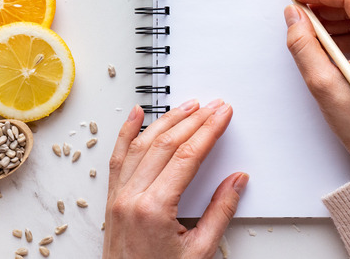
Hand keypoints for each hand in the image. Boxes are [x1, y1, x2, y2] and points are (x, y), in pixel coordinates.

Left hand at [103, 100, 248, 258]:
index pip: (187, 156)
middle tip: (214, 106)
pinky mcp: (112, 200)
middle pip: (166, 144)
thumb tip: (237, 180)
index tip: (223, 115)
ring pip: (142, 145)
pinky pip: (118, 158)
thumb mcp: (200, 252)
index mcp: (154, 209)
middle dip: (194, 120)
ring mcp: (118, 197)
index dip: (209, 131)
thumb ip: (220, 212)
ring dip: (167, 120)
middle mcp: (131, 198)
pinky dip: (127, 133)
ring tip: (187, 104)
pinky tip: (136, 114)